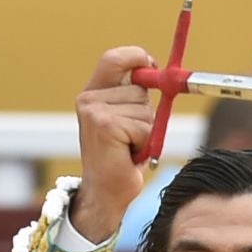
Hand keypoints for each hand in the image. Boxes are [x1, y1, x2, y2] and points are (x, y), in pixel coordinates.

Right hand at [70, 47, 155, 242]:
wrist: (104, 194)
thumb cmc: (119, 159)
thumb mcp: (127, 121)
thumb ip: (135, 98)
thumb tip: (162, 74)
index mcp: (92, 93)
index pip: (115, 59)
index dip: (137, 57)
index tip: (152, 64)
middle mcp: (89, 99)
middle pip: (140, 89)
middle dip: (146, 113)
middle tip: (131, 137)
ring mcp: (96, 111)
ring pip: (145, 110)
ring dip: (146, 132)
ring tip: (128, 147)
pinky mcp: (106, 126)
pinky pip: (145, 128)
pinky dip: (145, 144)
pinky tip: (128, 155)